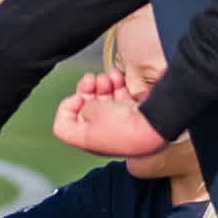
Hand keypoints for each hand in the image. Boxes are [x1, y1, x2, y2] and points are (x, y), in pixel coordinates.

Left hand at [50, 71, 167, 159]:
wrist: (155, 127)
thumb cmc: (123, 125)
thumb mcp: (93, 111)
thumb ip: (84, 105)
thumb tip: (88, 105)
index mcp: (85, 139)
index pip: (62, 127)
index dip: (65, 108)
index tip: (77, 98)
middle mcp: (100, 135)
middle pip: (84, 110)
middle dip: (86, 91)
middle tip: (90, 80)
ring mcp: (116, 126)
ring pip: (102, 102)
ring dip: (102, 86)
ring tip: (107, 78)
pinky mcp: (132, 116)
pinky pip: (119, 99)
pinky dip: (116, 87)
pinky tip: (117, 78)